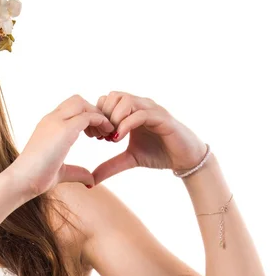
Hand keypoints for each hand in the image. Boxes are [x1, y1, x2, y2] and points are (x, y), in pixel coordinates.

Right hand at [8, 94, 114, 198]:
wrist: (22, 181)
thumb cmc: (36, 179)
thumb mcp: (61, 172)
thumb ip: (77, 172)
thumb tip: (92, 180)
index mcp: (48, 125)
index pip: (70, 108)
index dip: (86, 117)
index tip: (95, 135)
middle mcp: (51, 119)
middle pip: (77, 100)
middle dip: (93, 112)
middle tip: (101, 132)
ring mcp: (56, 122)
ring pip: (82, 103)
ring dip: (97, 115)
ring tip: (105, 134)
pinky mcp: (64, 130)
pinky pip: (88, 116)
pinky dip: (101, 122)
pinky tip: (106, 135)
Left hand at [84, 91, 207, 184]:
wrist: (185, 160)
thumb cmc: (159, 154)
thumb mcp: (129, 159)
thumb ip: (110, 166)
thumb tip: (91, 181)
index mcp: (131, 111)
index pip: (107, 99)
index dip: (97, 115)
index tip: (94, 136)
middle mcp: (141, 105)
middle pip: (113, 95)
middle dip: (103, 115)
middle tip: (101, 136)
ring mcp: (152, 109)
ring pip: (126, 100)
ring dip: (113, 118)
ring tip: (111, 138)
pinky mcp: (162, 118)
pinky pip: (140, 114)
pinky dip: (125, 124)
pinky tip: (118, 139)